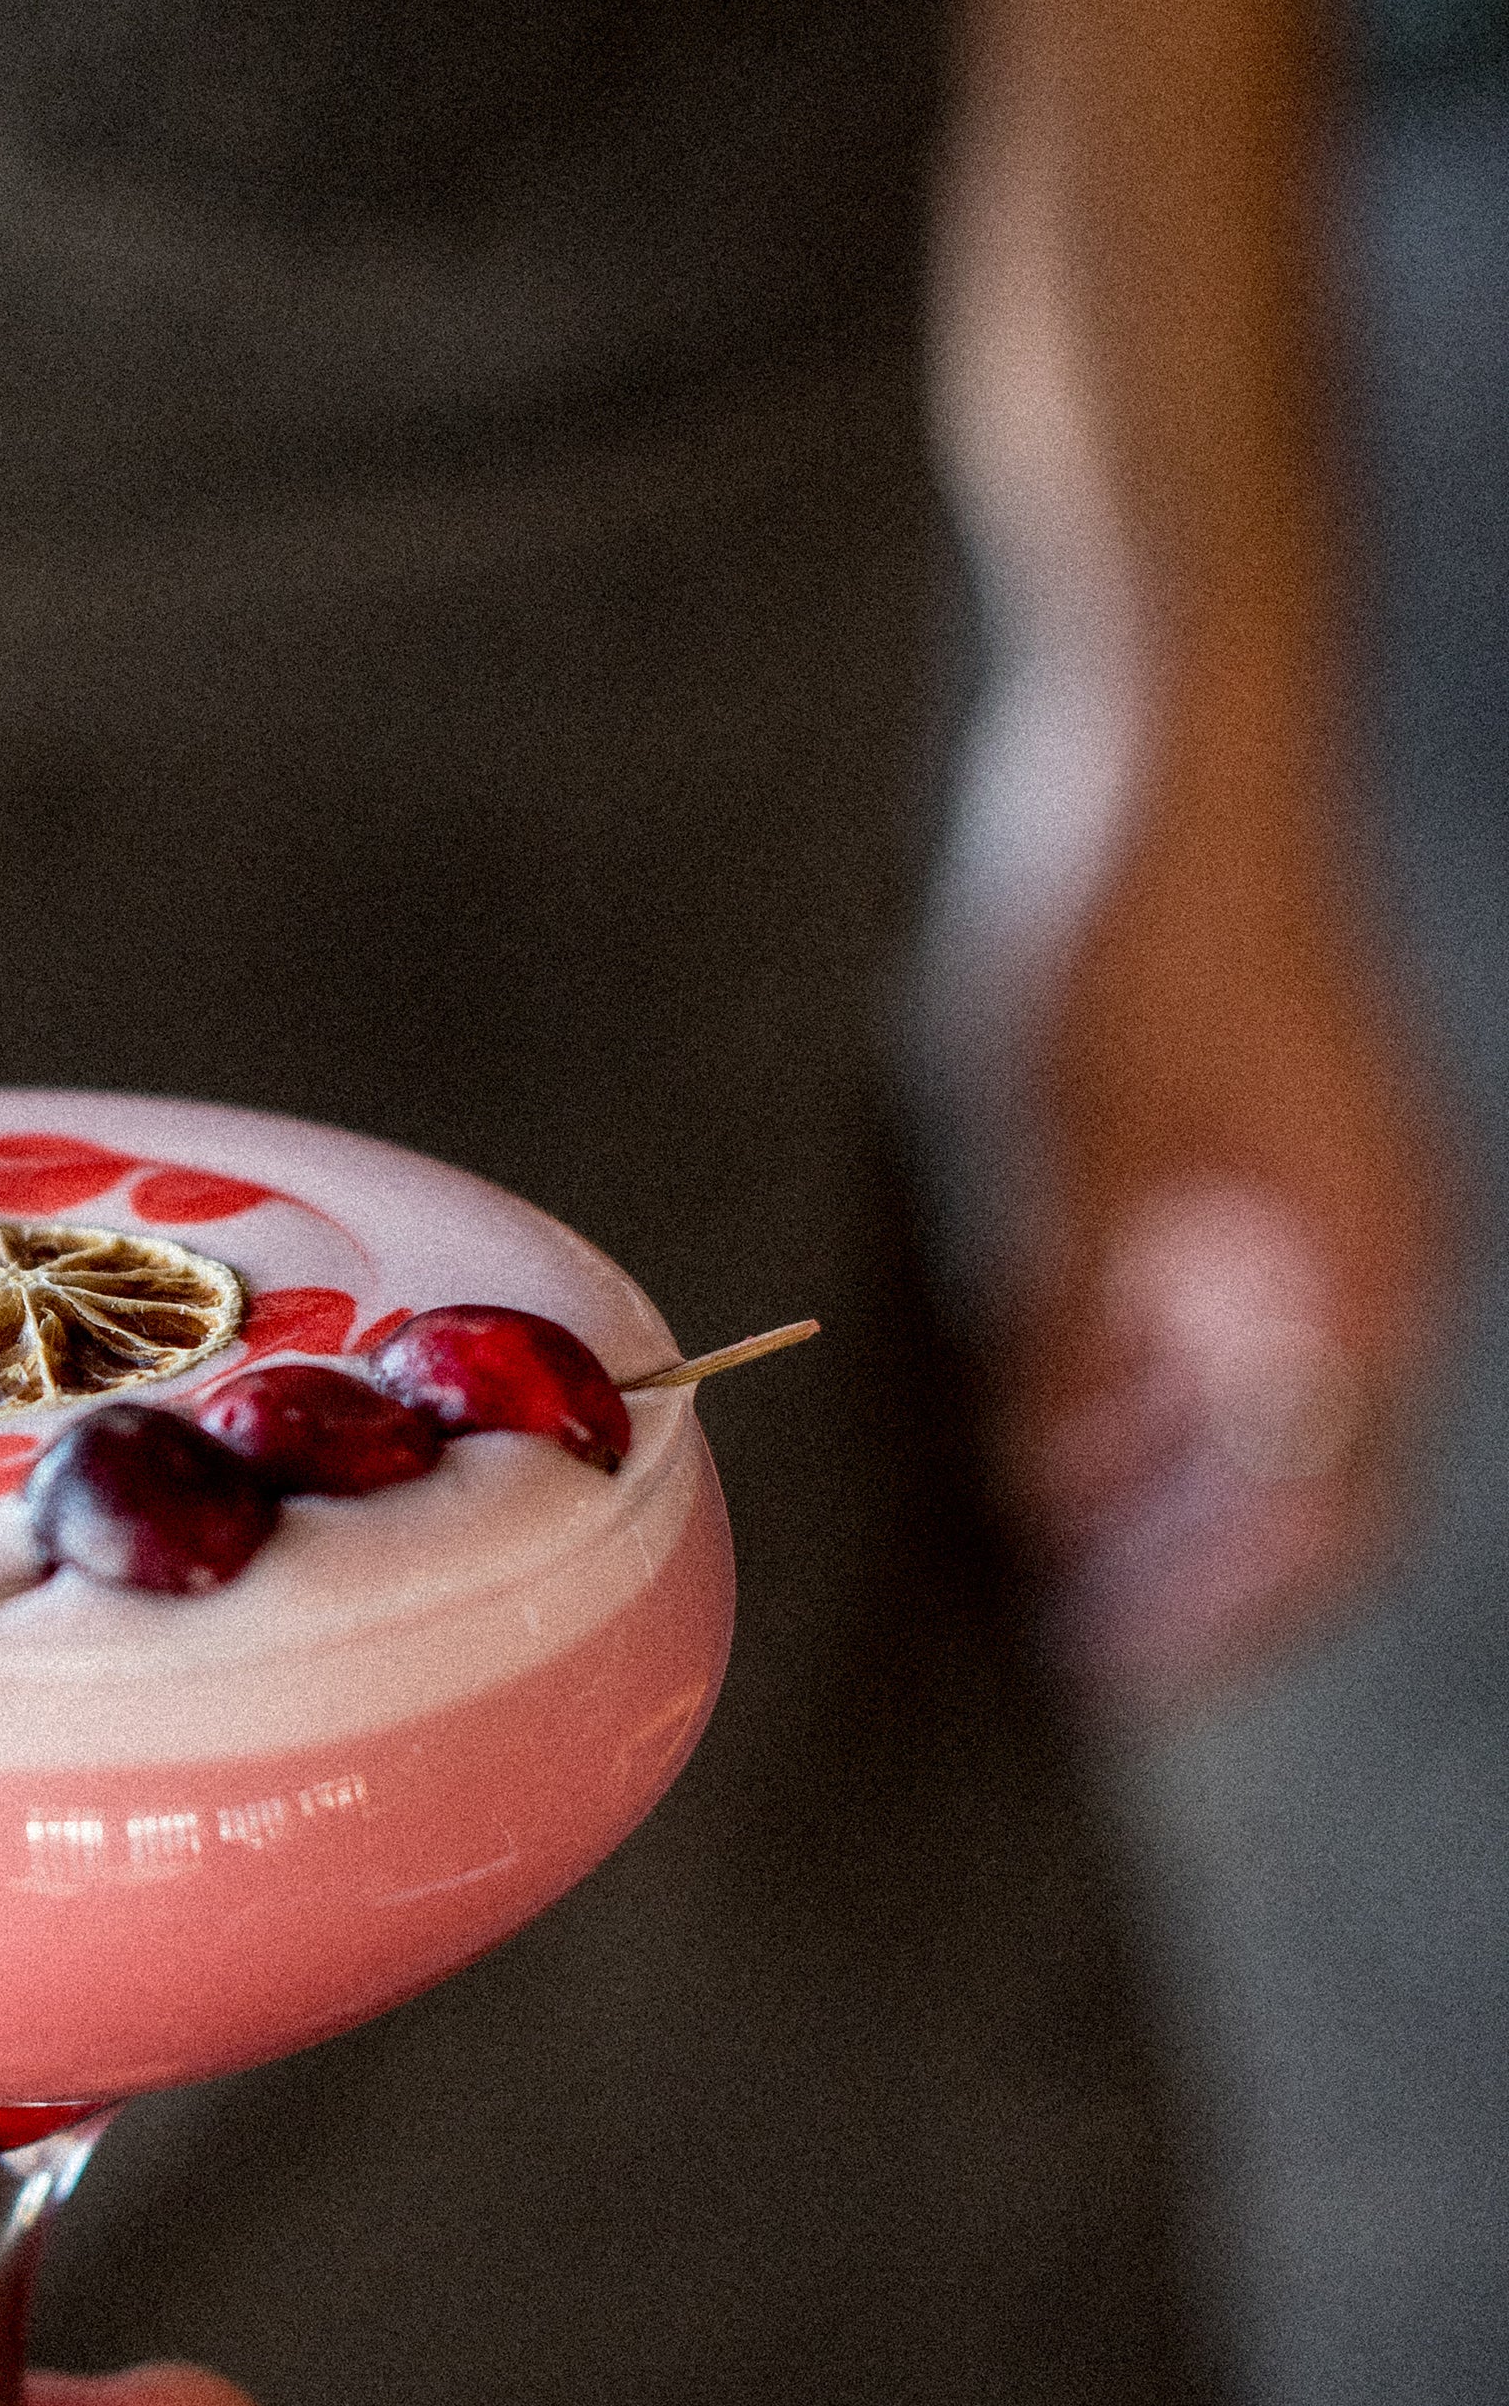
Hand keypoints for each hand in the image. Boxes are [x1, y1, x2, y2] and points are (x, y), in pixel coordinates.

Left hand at [993, 658, 1458, 1711]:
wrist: (1175, 719)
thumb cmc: (1123, 915)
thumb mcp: (1068, 1142)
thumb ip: (1067, 1329)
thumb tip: (1042, 1494)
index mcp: (1356, 1263)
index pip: (1320, 1522)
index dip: (1212, 1623)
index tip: (1093, 1686)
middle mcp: (1377, 1250)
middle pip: (1305, 1486)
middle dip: (1182, 1576)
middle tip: (1045, 1647)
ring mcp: (1340, 1200)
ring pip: (1269, 1410)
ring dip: (1165, 1489)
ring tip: (1027, 1556)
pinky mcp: (1286, 1150)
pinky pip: (1239, 1323)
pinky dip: (1157, 1388)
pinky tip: (1047, 1420)